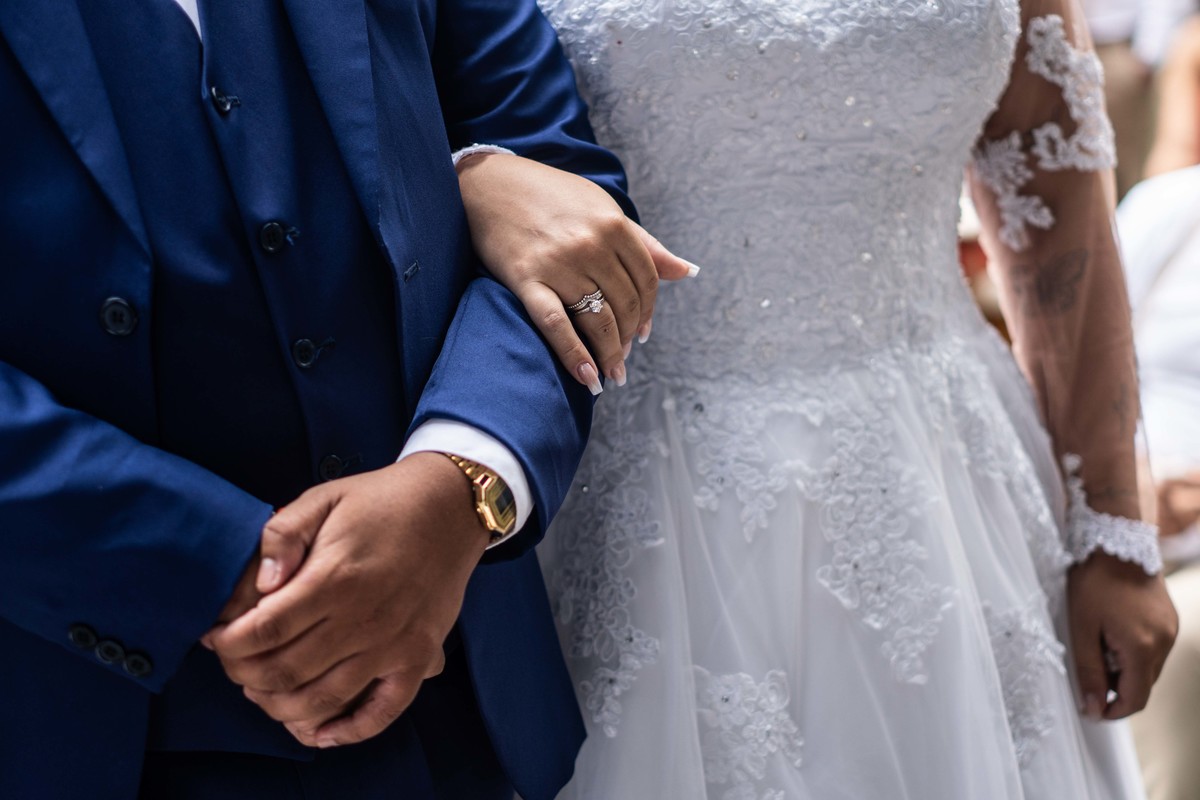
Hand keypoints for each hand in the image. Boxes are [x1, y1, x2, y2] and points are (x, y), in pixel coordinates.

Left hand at [206, 453, 488, 747]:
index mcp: (335, 578)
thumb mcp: (323, 499)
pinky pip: (383, 711)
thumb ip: (282, 535)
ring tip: (262, 691)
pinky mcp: (418, 657)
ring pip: (323, 700)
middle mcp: (364, 619)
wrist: (452, 505)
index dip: (228, 643)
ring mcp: (394, 644)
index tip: (215, 637)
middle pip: (285, 671)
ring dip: (280, 707)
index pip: (264, 630)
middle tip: (234, 662)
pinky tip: (319, 731)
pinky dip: (348, 730)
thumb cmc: (382, 501)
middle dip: (244, 675)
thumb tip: (260, 588)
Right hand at [457, 152, 697, 391]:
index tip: (643, 332)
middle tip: (624, 356)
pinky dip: (575, 356)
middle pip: (625, 305)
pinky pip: (557, 326)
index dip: (648, 312)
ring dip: (610, 354)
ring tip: (612, 374)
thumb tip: (687, 271)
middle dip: (629, 337)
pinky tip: (588, 378)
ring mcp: (559, 264)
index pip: (647, 281)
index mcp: (613, 225)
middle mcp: (591, 245)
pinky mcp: (526, 280)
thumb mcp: (602, 208)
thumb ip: (644, 244)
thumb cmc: (550, 196)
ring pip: (598, 321)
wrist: (489, 184)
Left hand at [1068, 553, 1176, 718]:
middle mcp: (1165, 642)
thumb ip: (1089, 671)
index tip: (1092, 710)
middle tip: (1087, 672)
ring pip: (1149, 668)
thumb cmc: (1093, 581)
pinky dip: (1134, 653)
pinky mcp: (1169, 619)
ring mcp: (1171, 630)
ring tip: (1097, 646)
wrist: (1115, 540)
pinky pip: (1154, 649)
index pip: (1136, 700)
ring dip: (1125, 670)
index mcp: (1143, 648)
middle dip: (1117, 689)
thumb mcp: (1082, 628)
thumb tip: (1094, 708)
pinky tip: (1111, 634)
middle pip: (1143, 685)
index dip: (1113, 712)